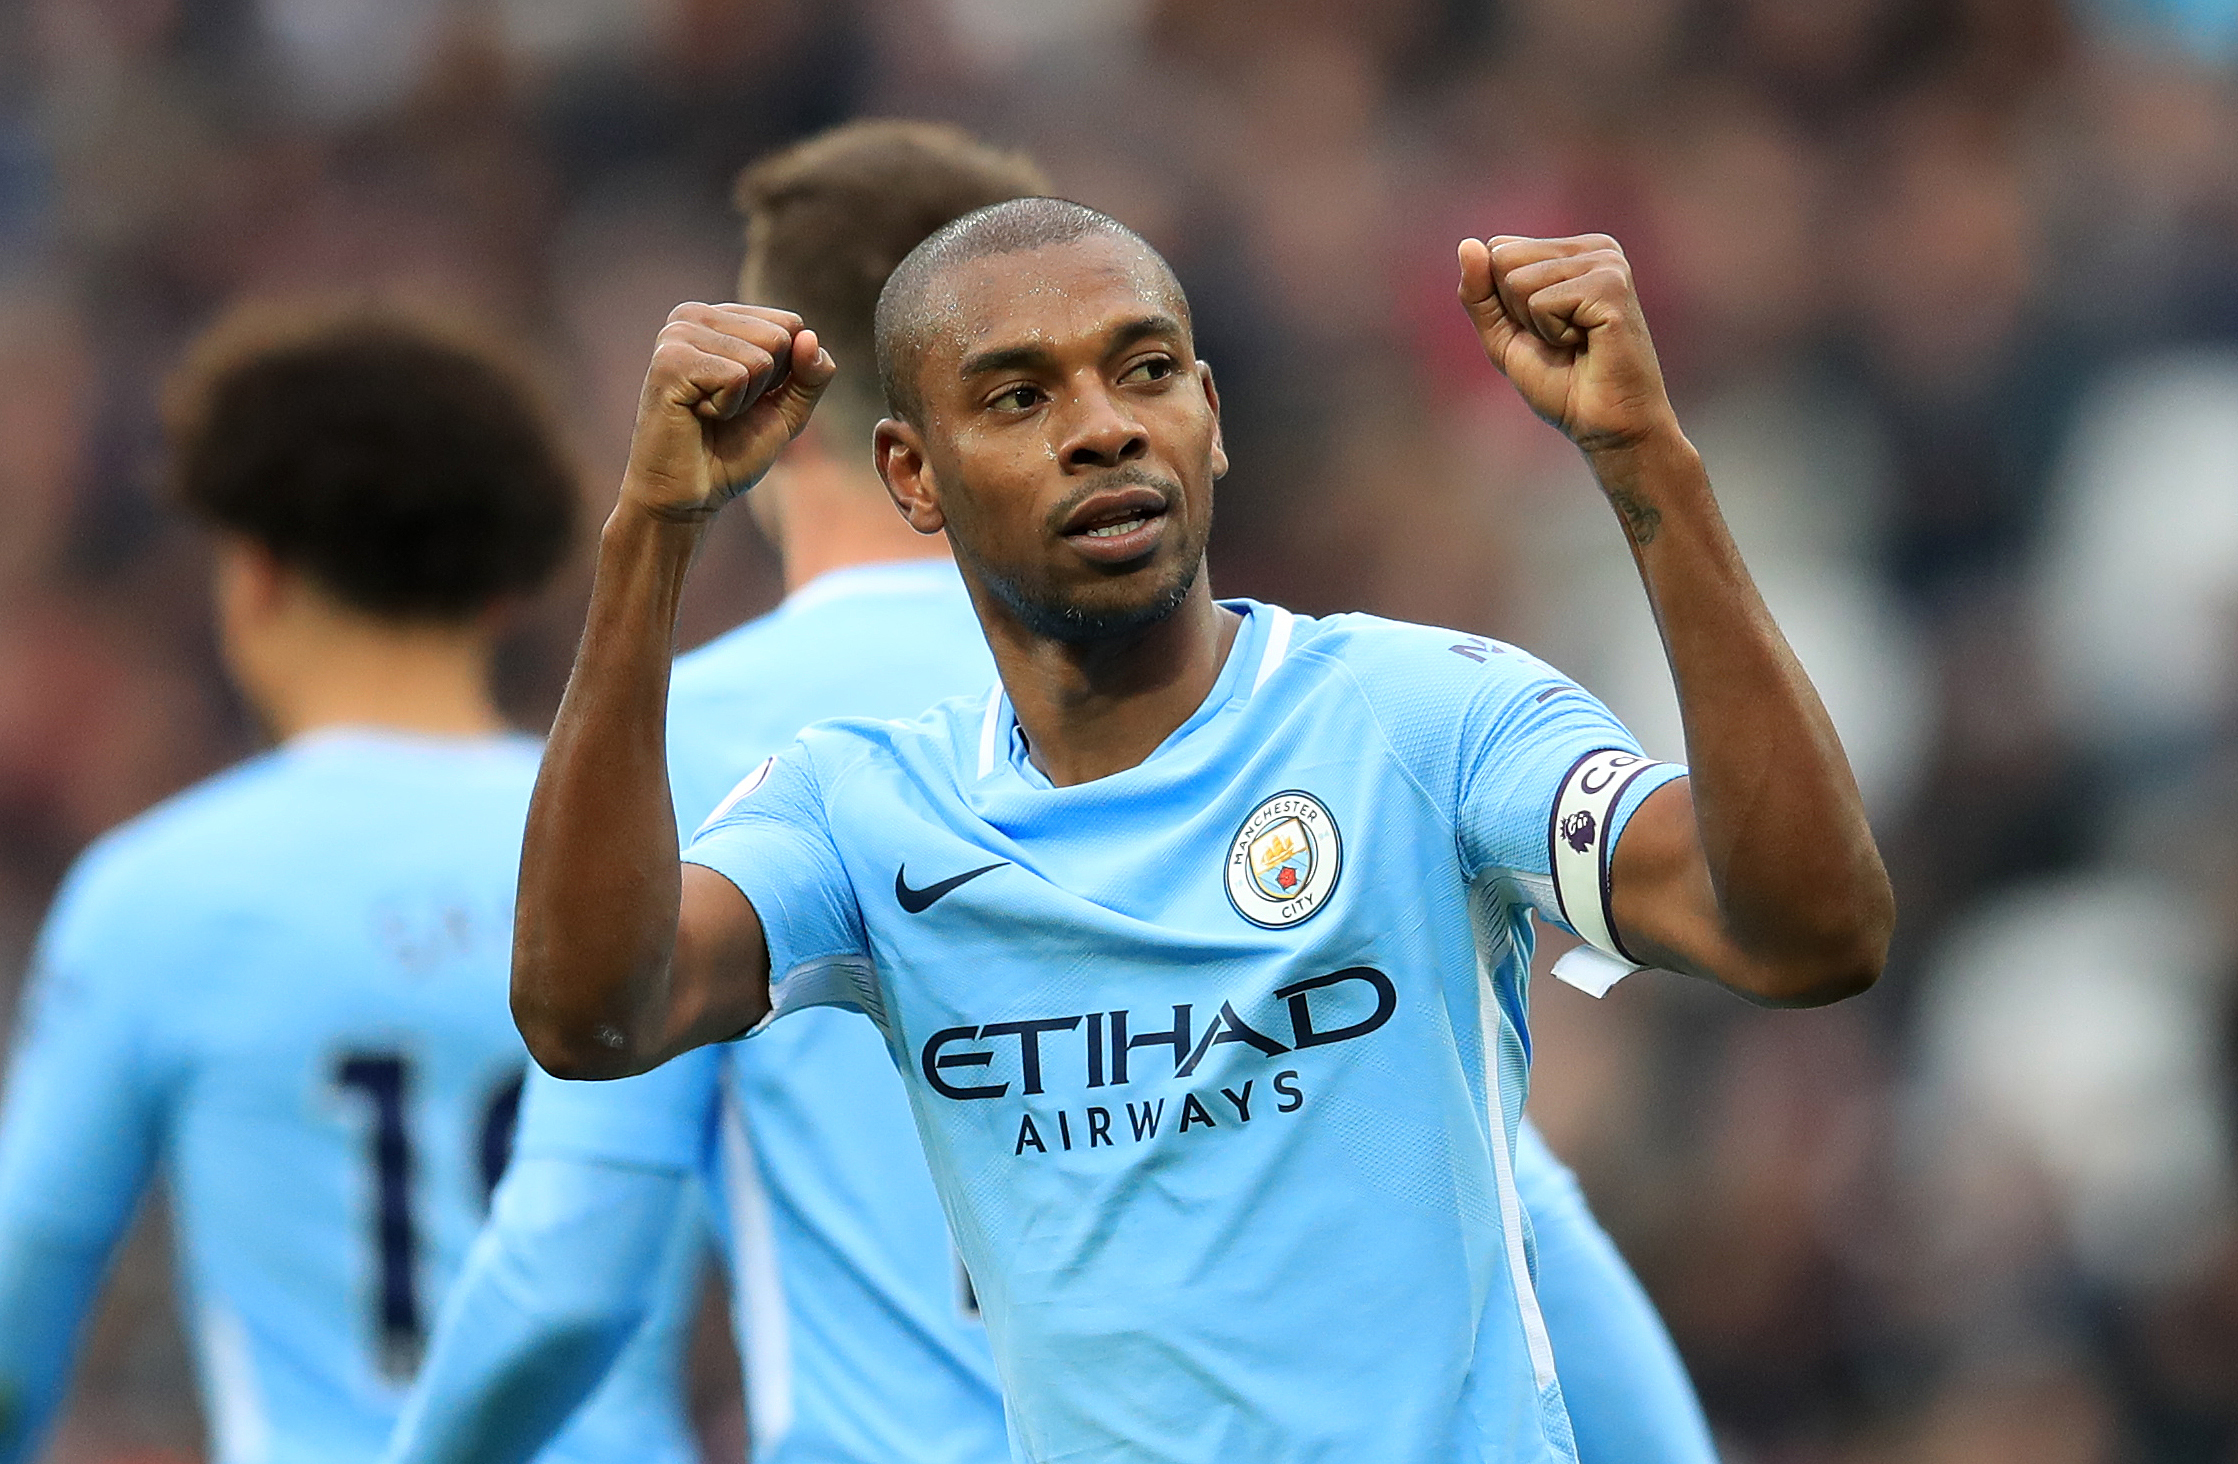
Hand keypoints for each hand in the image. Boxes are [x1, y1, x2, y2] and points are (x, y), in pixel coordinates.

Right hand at [620, 303, 835, 520]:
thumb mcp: (788, 410)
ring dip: (744, 400)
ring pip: (761, 358)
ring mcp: (678, 334)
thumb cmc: (731, 451)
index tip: (745, 397)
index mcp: (721, 318)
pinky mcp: (670, 360)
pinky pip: (736, 377)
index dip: (785, 374)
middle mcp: (694, 315)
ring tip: (708, 413)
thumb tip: (810, 336)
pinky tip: (696, 414)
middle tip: (725, 408)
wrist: (688, 496)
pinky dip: (726, 408)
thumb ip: (811, 374)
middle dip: (766, 387)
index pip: (792, 324)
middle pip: (780, 337)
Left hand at [1457, 235, 1677, 456]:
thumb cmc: (1561, 383)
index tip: (1542, 329)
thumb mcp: (1503, 335)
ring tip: (1575, 343)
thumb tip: (1467, 244)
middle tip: (1559, 340)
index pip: (1498, 249)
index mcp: (1572, 251)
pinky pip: (1541, 303)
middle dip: (1517, 312)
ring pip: (1518, 281)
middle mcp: (1594, 247)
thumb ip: (1479, 293)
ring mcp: (1606, 263)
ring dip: (1537, 326)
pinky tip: (1587, 344)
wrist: (1606, 426)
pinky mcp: (1611, 286)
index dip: (1504, 303)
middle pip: (1504, 259)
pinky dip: (1553, 335)